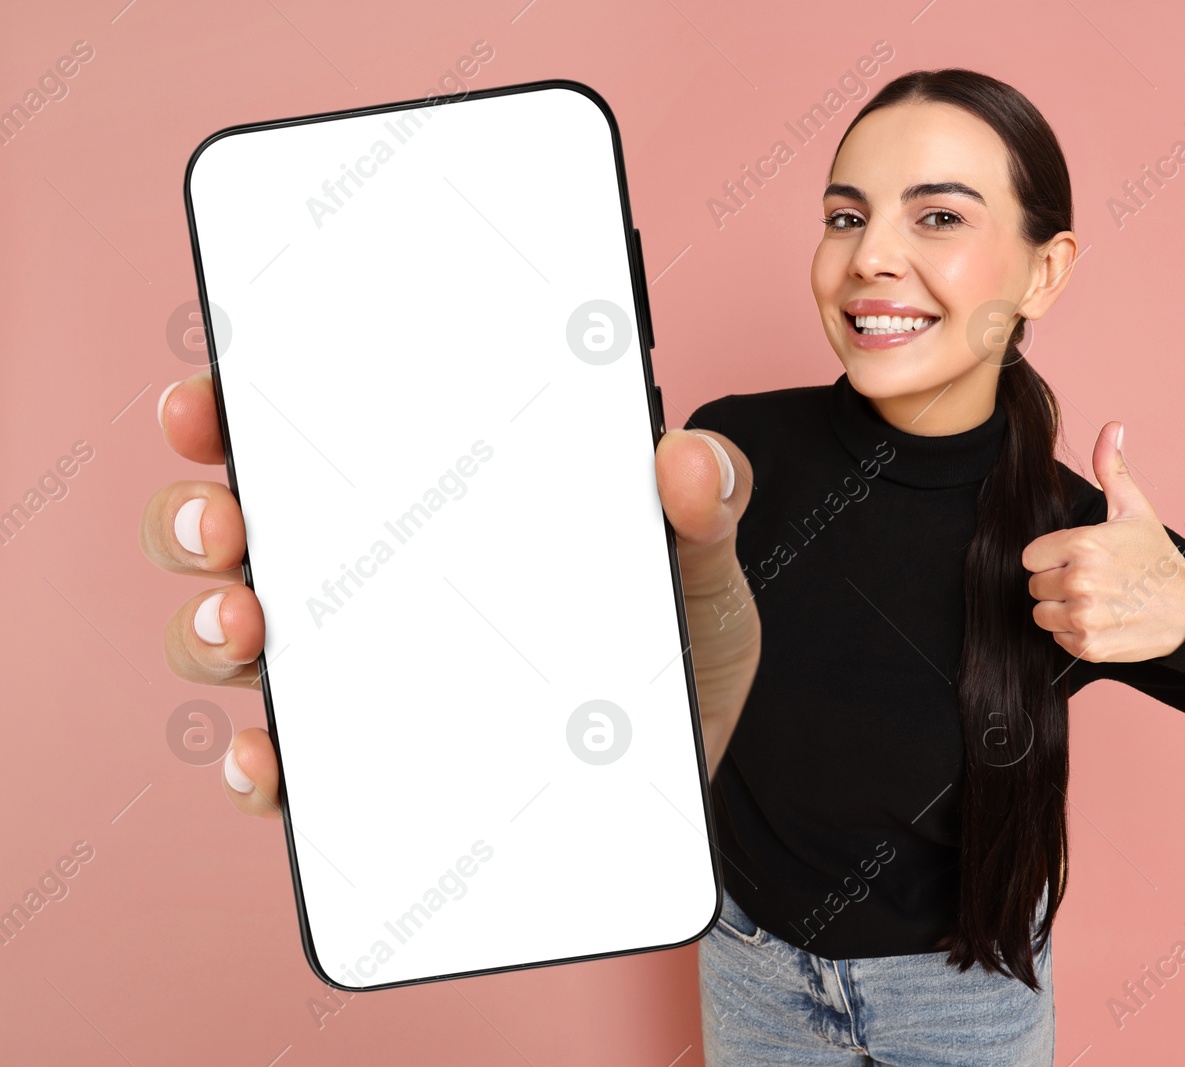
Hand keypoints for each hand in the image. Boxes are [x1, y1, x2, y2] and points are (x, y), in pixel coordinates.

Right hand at [141, 372, 760, 816]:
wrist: (684, 775)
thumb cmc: (670, 647)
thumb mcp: (698, 567)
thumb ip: (708, 506)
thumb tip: (689, 459)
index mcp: (433, 503)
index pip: (314, 436)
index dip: (238, 408)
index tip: (211, 399)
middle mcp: (374, 582)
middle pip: (239, 533)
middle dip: (197, 518)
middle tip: (226, 519)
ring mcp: (356, 678)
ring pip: (234, 643)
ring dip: (210, 630)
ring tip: (244, 626)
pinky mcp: (365, 771)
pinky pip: (283, 767)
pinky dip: (261, 763)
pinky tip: (274, 757)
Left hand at [1021, 421, 1184, 663]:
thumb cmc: (1157, 559)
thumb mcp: (1135, 510)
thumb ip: (1111, 469)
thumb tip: (1112, 427)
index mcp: (1082, 544)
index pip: (1031, 556)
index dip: (1051, 558)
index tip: (1077, 559)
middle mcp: (1079, 581)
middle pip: (1034, 586)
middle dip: (1056, 584)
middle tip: (1091, 581)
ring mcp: (1084, 616)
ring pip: (1042, 615)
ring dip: (1061, 611)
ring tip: (1095, 601)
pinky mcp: (1089, 646)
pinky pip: (1058, 639)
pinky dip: (1074, 635)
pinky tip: (1101, 621)